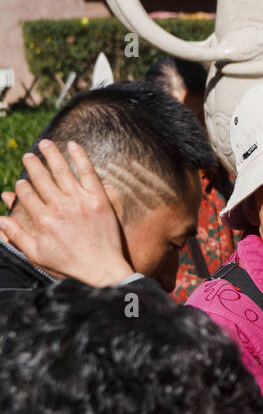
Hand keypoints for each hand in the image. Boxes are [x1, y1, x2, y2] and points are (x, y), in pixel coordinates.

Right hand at [0, 140, 133, 285]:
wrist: (101, 270)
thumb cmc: (68, 265)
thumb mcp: (36, 254)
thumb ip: (17, 236)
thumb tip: (0, 220)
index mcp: (42, 220)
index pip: (27, 195)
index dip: (22, 187)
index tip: (21, 182)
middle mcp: (59, 207)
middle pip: (42, 179)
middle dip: (33, 164)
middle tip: (28, 155)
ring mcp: (79, 201)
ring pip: (61, 170)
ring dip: (51, 154)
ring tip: (45, 143)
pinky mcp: (98, 198)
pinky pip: (87, 172)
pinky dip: (79, 157)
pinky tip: (73, 145)